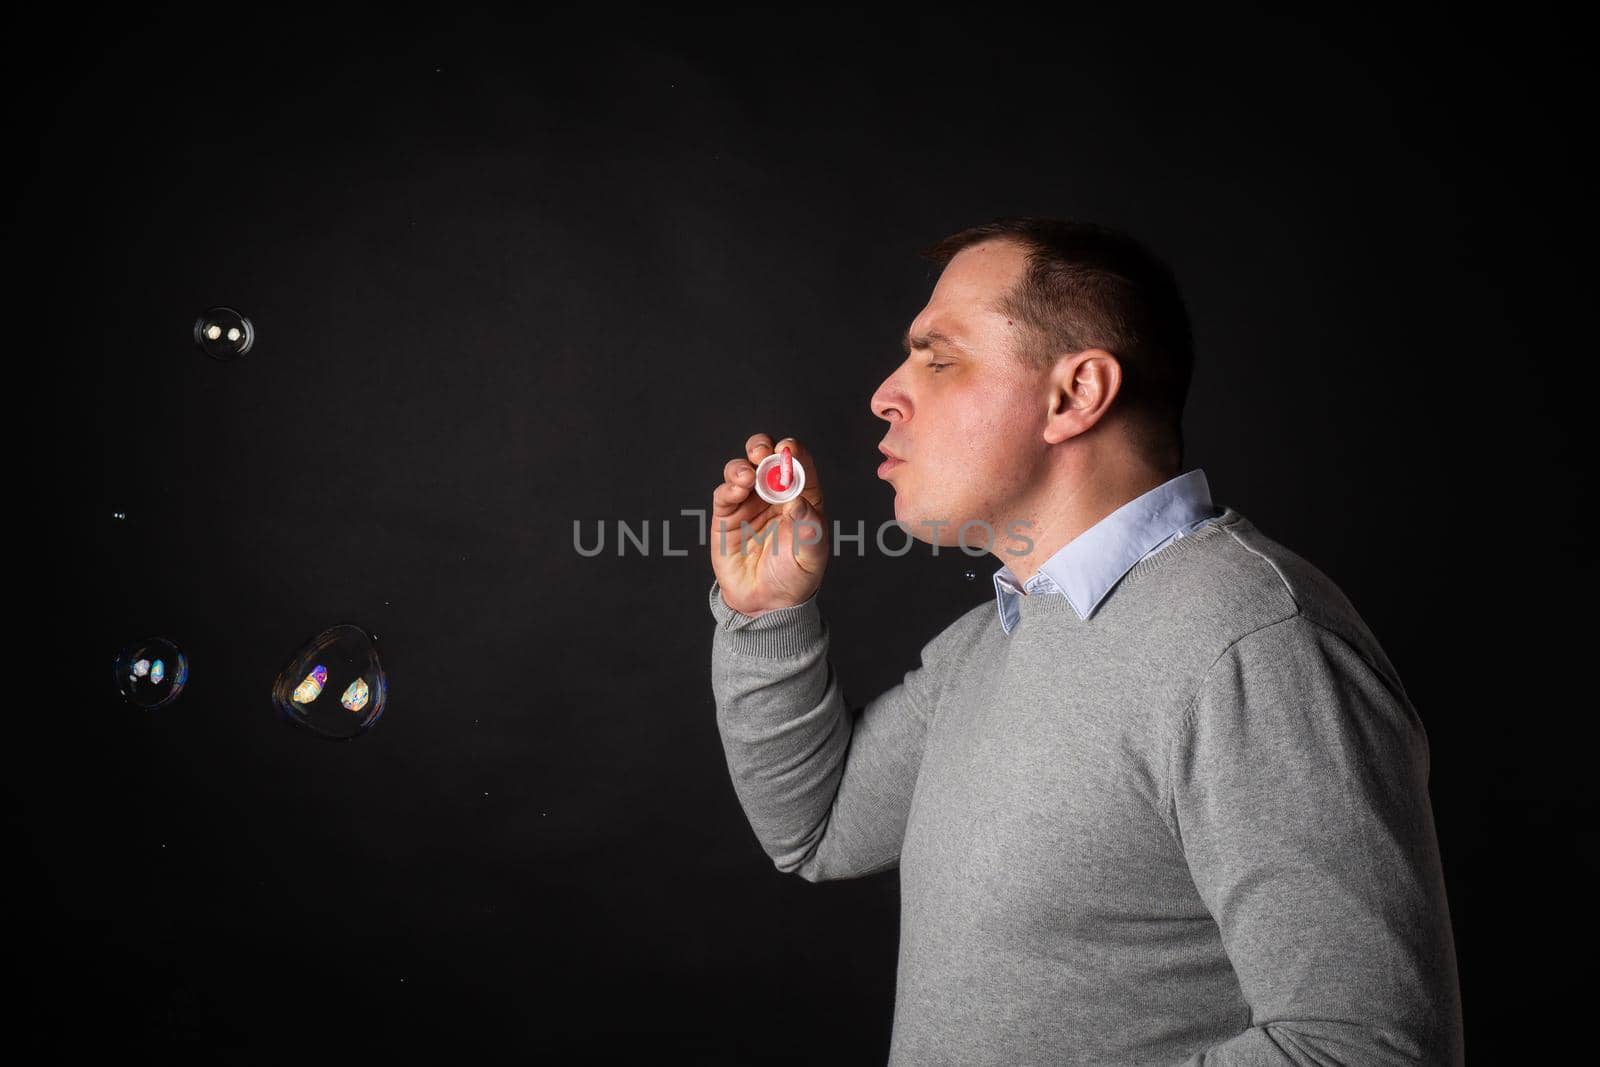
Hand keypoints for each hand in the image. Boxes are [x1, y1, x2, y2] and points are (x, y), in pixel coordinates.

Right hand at [710, 433, 829, 616]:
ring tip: (748, 476)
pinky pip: (724, 494)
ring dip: (743, 466)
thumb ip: (809, 528)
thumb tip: (798, 501)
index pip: (799, 465)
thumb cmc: (795, 576)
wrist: (767, 602)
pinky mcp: (727, 516)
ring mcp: (749, 503)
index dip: (793, 452)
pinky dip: (729, 486)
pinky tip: (737, 489)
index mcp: (803, 497)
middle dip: (763, 448)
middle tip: (762, 452)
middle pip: (767, 459)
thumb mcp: (812, 555)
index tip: (788, 448)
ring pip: (742, 470)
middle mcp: (775, 495)